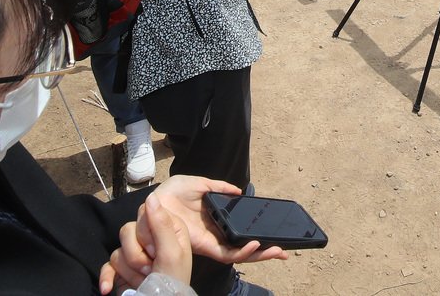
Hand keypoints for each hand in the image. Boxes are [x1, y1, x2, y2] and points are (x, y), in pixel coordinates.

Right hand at [99, 196, 193, 293]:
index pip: (144, 213)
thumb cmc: (172, 281)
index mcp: (166, 228)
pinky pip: (106, 267)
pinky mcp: (121, 270)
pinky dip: (106, 278)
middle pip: (127, 231)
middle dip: (138, 255)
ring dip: (130, 271)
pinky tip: (107, 288)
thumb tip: (151, 196)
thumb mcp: (172, 252)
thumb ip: (161, 224)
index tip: (156, 250)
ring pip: (118, 251)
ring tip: (144, 280)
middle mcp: (149, 239)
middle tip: (152, 267)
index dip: (146, 233)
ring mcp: (134, 255)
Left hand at [142, 175, 287, 264]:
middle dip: (265, 254)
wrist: (156, 200)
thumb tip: (238, 191)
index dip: (256, 240)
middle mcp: (214, 236)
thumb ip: (218, 187)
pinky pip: (225, 254)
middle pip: (243, 249)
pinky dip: (242, 252)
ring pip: (238, 255)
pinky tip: (255, 246)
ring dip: (259, 255)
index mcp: (214, 223)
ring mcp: (210, 243)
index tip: (276, 241)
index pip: (239, 235)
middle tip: (283, 253)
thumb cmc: (171, 193)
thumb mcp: (198, 184)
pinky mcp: (203, 247)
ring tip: (276, 251)